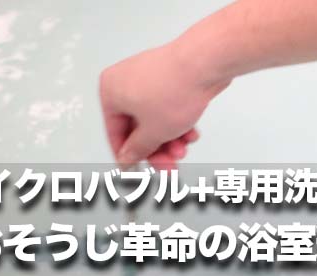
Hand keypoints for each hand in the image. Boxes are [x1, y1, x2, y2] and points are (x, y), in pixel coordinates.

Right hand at [99, 43, 228, 168]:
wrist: (205, 64)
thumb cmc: (174, 90)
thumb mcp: (153, 132)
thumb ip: (139, 148)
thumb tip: (128, 156)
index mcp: (111, 91)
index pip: (114, 132)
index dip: (127, 155)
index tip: (136, 170)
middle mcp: (126, 81)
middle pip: (138, 127)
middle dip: (155, 149)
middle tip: (169, 166)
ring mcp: (149, 77)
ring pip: (156, 118)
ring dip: (170, 139)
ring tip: (183, 149)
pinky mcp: (170, 76)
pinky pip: (169, 106)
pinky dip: (179, 123)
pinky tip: (191, 134)